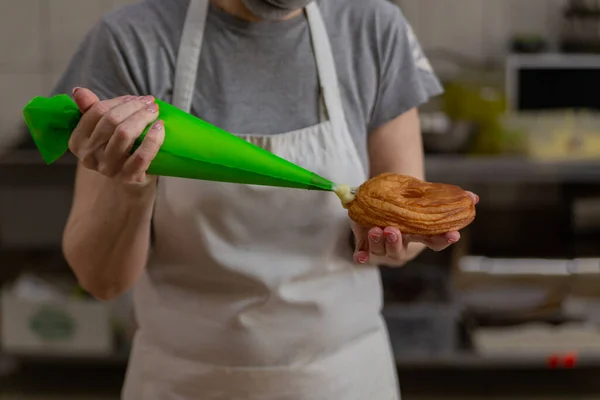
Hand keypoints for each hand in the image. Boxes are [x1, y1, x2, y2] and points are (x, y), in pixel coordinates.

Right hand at [68, 87, 163, 186]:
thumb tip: (79, 91)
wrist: (131, 179)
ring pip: (125, 134)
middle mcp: (89, 156)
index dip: (118, 101)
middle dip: (134, 107)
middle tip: (149, 102)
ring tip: (154, 111)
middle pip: (112, 121)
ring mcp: (109, 168)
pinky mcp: (129, 177)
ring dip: (143, 118)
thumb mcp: (101, 130)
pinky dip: (153, 138)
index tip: (135, 98)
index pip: (97, 112)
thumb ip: (90, 109)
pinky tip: (160, 127)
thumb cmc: (116, 148)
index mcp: (78, 141)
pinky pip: (142, 155)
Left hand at [352, 191, 478, 265]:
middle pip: (400, 250)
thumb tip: (474, 198)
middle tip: (393, 229)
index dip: (444, 239)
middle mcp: (401, 247)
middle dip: (396, 242)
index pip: (435, 241)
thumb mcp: (422, 200)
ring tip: (375, 230)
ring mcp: (382, 250)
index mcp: (418, 237)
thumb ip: (444, 199)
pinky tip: (360, 256)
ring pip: (380, 251)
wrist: (379, 207)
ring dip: (378, 243)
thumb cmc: (404, 207)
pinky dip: (362, 256)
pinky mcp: (365, 246)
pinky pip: (363, 255)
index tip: (453, 234)